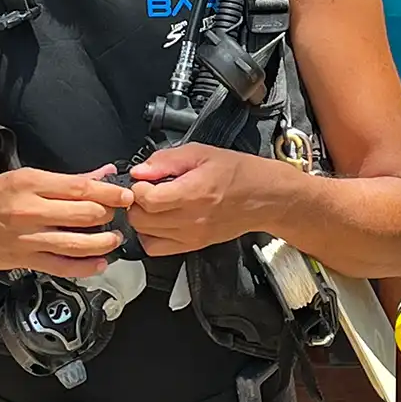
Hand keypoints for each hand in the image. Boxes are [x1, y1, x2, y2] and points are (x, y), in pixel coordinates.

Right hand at [0, 166, 131, 278]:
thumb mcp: (25, 177)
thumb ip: (68, 179)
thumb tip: (103, 173)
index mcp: (31, 183)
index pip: (81, 187)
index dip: (109, 193)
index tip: (126, 196)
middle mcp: (30, 210)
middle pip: (84, 215)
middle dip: (109, 216)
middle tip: (118, 215)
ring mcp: (28, 238)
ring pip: (77, 244)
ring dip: (103, 243)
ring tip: (113, 239)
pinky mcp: (26, 260)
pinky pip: (62, 267)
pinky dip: (84, 267)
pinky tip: (98, 263)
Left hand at [127, 142, 256, 255]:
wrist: (264, 197)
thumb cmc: (238, 172)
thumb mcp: (202, 153)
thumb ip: (167, 160)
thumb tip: (139, 171)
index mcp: (193, 192)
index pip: (147, 199)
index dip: (138, 187)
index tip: (143, 180)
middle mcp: (191, 219)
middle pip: (141, 219)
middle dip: (136, 203)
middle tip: (146, 190)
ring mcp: (191, 236)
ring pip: (145, 234)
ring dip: (142, 219)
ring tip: (153, 205)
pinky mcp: (193, 246)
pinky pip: (156, 249)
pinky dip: (150, 236)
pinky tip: (158, 221)